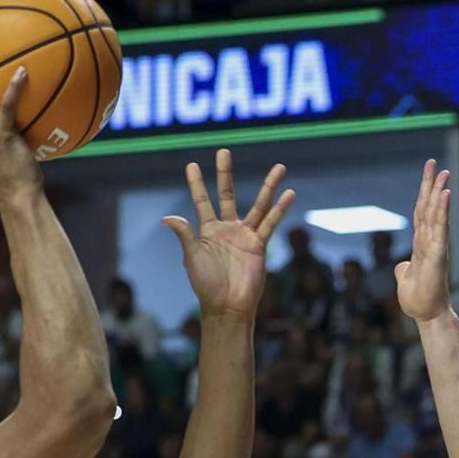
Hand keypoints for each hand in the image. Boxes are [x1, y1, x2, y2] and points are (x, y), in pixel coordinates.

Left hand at [162, 149, 292, 316]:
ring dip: (269, 186)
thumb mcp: (192, 257)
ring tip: (279, 167)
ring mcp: (244, 235)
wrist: (227, 306)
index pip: (201, 201)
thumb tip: (168, 218)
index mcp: (207, 230)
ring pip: (258, 205)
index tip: (191, 165)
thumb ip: (185, 235)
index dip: (195, 183)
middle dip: (225, 173)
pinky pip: (270, 223)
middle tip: (224, 151)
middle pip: (227, 194)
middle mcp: (227, 228)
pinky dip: (280, 209)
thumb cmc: (206, 284)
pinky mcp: (259, 245)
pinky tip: (289, 194)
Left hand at [395, 159, 452, 322]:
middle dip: (431, 184)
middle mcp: (430, 241)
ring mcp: (435, 246)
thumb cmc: (418, 299)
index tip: (427, 173)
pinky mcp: (438, 255)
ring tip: (443, 173)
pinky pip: (440, 229)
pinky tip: (445, 195)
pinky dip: (442, 211)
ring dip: (438, 193)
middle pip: (429, 207)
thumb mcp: (405, 279)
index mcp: (421, 243)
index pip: (421, 212)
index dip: (423, 192)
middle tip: (433, 163)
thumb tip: (400, 267)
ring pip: (435, 214)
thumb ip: (403, 270)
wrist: (427, 315)